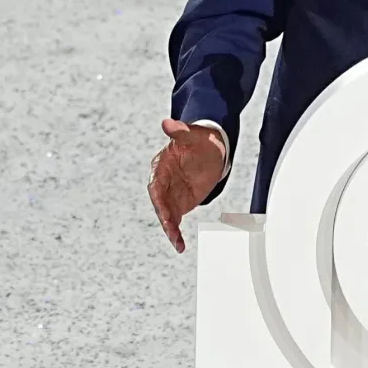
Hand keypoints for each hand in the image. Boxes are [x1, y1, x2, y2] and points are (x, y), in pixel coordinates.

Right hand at [147, 118, 226, 252]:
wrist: (211, 149)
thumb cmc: (200, 141)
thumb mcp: (193, 136)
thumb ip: (180, 131)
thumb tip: (167, 122)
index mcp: (161, 167)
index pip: (156, 185)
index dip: (158, 198)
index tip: (162, 210)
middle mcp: (163, 183)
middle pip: (160, 204)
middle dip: (165, 219)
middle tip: (172, 231)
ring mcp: (171, 195)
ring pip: (167, 216)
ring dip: (171, 230)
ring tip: (177, 244)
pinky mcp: (180, 203)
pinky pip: (176, 220)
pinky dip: (177, 233)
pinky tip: (180, 245)